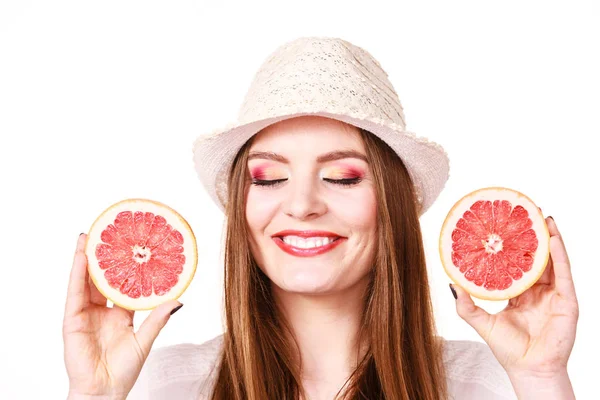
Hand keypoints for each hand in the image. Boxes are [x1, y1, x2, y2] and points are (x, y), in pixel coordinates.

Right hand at [63, 234, 182, 398]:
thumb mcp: (145, 340)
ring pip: (86, 281)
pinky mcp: (72, 320)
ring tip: (88, 237)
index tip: (133, 247)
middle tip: (108, 233)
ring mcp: (86, 314)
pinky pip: (75, 293)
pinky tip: (80, 258)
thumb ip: (158, 319)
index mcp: (121, 315)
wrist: (104, 392)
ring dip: (85, 259)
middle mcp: (103, 311)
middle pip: (103, 278)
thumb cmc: (123, 371)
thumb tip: (178, 300)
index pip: (124, 285)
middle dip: (104, 257)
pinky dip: (77, 275)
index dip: (127, 266)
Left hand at [451, 216, 578, 377]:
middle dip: (532, 236)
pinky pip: (564, 274)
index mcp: (519, 294)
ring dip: (549, 239)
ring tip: (543, 218)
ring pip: (552, 262)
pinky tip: (553, 239)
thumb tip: (451, 284)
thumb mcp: (481, 322)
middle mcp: (537, 292)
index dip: (512, 246)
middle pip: (536, 258)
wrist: (529, 370)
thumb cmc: (508, 349)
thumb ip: (466, 304)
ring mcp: (554, 295)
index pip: (516, 264)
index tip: (505, 226)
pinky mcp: (567, 302)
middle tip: (526, 212)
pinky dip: (559, 255)